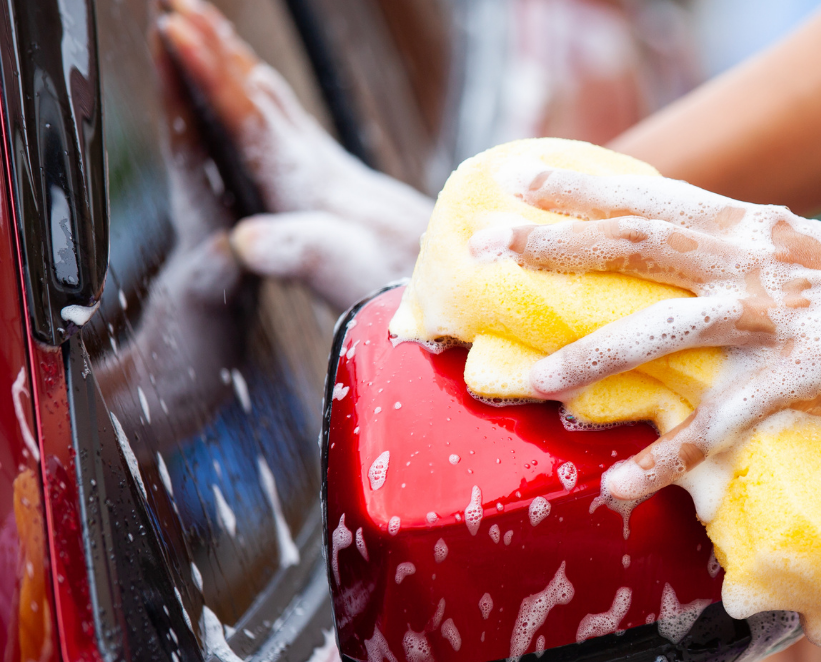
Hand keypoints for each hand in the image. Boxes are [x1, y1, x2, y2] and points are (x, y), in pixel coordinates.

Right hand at [159, 0, 432, 309]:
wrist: (464, 291)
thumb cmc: (402, 290)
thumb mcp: (346, 275)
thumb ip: (299, 252)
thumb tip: (243, 240)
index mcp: (310, 188)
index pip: (250, 118)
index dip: (208, 74)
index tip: (172, 26)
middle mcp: (325, 173)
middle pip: (262, 98)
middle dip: (216, 52)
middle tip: (177, 2)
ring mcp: (339, 180)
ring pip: (280, 109)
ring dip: (239, 70)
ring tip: (210, 37)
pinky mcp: (350, 195)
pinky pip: (296, 133)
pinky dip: (268, 105)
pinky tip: (267, 105)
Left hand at [471, 166, 820, 500]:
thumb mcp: (804, 253)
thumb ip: (742, 252)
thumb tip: (681, 254)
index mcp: (753, 227)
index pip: (651, 196)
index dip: (581, 185)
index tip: (515, 175)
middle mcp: (757, 260)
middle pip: (638, 243)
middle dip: (555, 245)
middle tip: (484, 249)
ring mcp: (780, 316)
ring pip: (665, 332)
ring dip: (593, 359)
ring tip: (533, 384)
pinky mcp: (807, 376)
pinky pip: (721, 422)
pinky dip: (668, 458)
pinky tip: (621, 487)